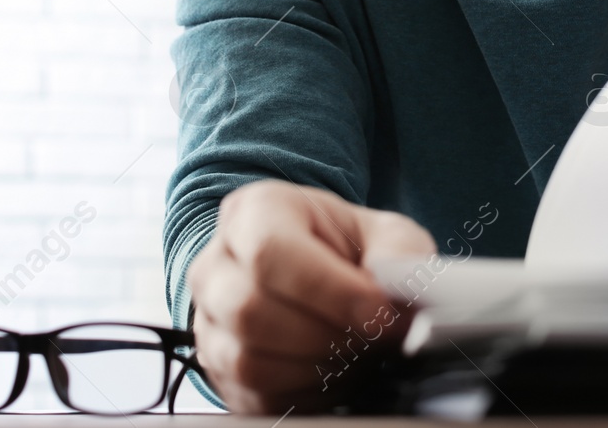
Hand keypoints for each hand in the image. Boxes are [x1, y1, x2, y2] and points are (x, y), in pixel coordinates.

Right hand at [186, 179, 435, 412]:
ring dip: (316, 368)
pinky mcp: (217, 367)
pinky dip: (303, 395)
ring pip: (247, 360)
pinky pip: (252, 396)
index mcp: (255, 211)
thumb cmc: (350, 249)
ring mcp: (208, 318)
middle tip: (373, 338)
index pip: (271, 252)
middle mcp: (217, 263)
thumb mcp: (387, 234)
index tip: (380, 314)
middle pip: (252, 310)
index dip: (330, 291)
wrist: (327, 273)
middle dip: (326, 334)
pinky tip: (333, 374)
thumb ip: (399, 253)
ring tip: (356, 354)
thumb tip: (398, 287)